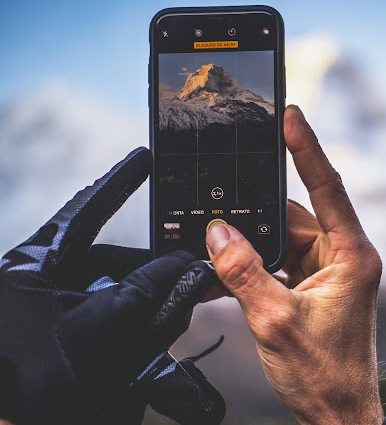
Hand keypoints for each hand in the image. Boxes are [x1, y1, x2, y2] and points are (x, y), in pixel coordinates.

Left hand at [0, 148, 223, 423]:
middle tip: (187, 273)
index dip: (118, 185)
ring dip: (155, 307)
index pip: (84, 213)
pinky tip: (167, 349)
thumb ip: (151, 293)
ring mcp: (67, 318)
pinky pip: (128, 330)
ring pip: (125, 297)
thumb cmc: (32, 390)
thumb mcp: (102, 330)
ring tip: (175, 316)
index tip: (142, 160)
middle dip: (153, 271)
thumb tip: (187, 267)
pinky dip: (150, 336)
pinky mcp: (85, 345)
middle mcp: (49, 287)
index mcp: (32, 269)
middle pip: (115, 262)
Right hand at [205, 105, 383, 423]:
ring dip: (254, 242)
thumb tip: (218, 233)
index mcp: (352, 255)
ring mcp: (329, 271)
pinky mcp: (314, 285)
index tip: (290, 116)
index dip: (307, 149)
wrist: (337, 412)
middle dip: (260, 211)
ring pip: (285, 237)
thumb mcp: (275, 320)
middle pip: (297, 214)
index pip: (328, 187)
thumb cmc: (324, 373)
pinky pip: (281, 259)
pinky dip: (256, 261)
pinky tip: (231, 269)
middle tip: (225, 206)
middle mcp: (344, 257)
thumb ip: (243, 272)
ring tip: (222, 249)